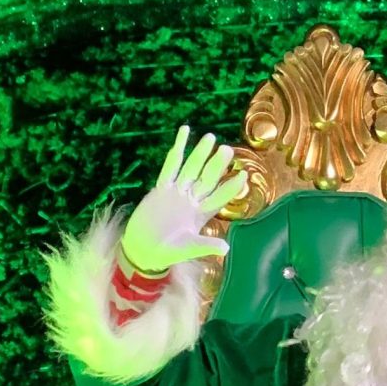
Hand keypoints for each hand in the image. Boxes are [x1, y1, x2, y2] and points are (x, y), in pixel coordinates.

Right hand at [119, 126, 248, 276]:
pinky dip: (177, 150)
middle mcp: (192, 200)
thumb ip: (205, 246)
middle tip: (228, 149)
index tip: (244, 175)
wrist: (142, 249)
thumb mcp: (186, 249)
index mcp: (201, 215)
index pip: (220, 197)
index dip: (231, 187)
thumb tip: (226, 249)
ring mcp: (177, 192)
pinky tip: (184, 132)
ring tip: (210, 137)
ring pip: (191, 168)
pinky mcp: (161, 189)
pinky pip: (170, 166)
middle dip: (217, 164)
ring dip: (200, 154)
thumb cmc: (166, 252)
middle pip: (207, 178)